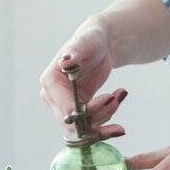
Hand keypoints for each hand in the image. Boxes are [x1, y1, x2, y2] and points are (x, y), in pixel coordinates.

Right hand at [39, 22, 127, 140]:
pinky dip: (107, 121)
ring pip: (83, 129)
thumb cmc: (91, 40)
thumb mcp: (86, 43)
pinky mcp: (77, 111)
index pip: (66, 109)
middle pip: (74, 123)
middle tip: (116, 99)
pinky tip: (118, 103)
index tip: (109, 99)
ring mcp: (64, 106)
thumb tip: (65, 62)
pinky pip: (90, 126)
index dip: (87, 111)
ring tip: (119, 95)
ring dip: (106, 116)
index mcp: (51, 82)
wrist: (99, 46)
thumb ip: (75, 53)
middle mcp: (53, 98)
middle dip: (99, 116)